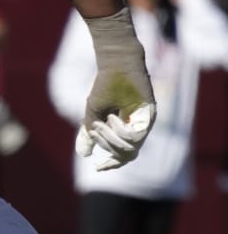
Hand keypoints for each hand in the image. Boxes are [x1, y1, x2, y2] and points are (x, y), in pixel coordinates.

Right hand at [80, 10, 156, 169]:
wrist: (115, 65)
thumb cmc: (105, 86)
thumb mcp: (93, 114)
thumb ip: (90, 134)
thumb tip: (83, 154)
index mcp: (126, 130)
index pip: (123, 155)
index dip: (111, 163)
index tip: (98, 168)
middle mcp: (138, 128)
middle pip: (126, 154)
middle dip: (107, 147)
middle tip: (96, 130)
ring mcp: (145, 122)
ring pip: (131, 147)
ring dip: (112, 138)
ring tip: (103, 122)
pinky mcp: (149, 115)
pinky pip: (136, 135)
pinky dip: (120, 130)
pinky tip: (113, 118)